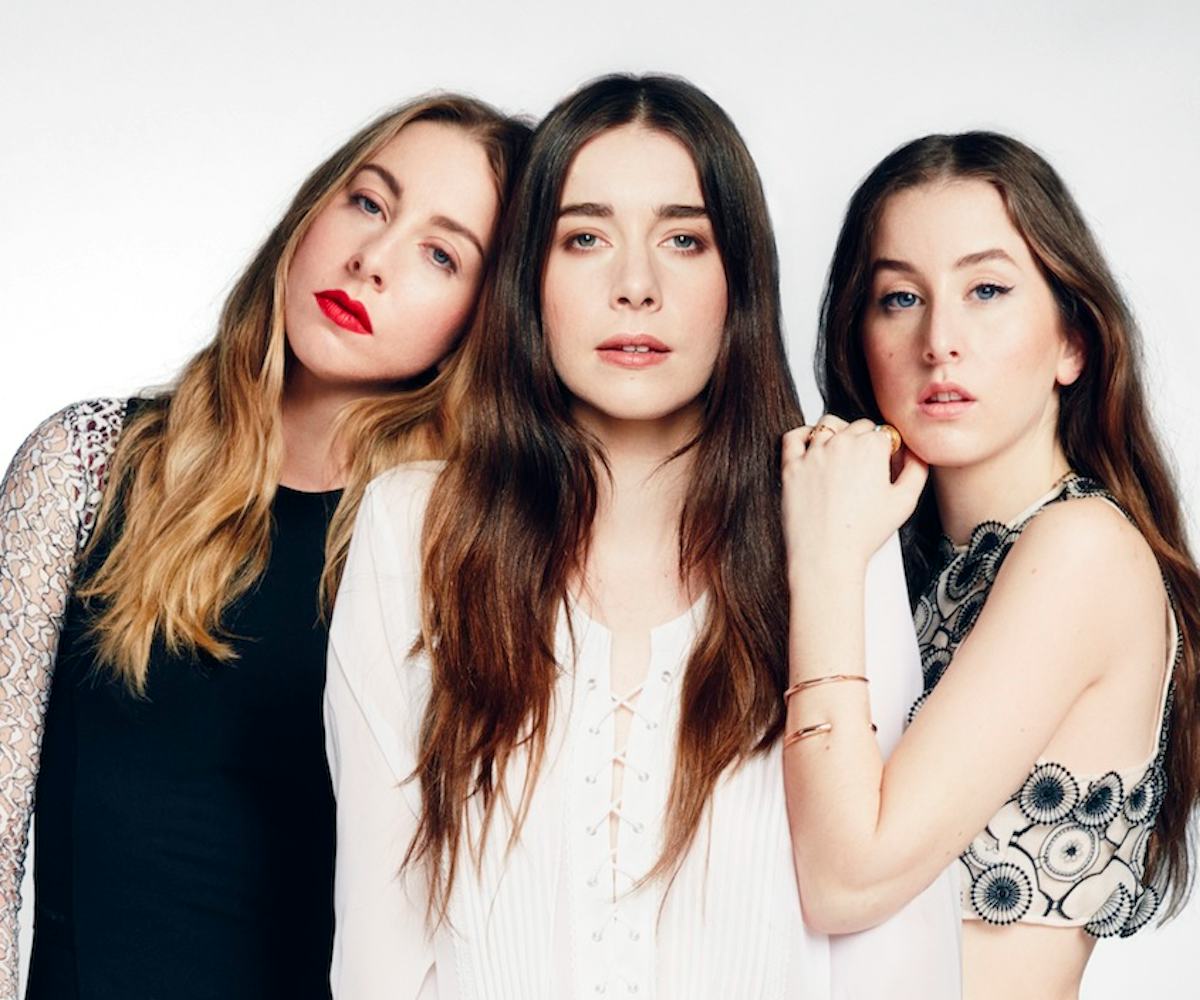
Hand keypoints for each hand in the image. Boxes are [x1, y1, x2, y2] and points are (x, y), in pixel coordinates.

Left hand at [781, 415, 927, 573]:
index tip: (886, 466)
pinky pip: (793, 437)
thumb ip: (917, 468)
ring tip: (842, 456)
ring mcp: (813, 453)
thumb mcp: (906, 501)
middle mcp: (840, 443)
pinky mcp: (791, 466)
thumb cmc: (864, 533)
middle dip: (865, 442)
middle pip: (857, 427)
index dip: (888, 450)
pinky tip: (811, 447)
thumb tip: (913, 451)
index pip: (884, 433)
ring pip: (827, 426)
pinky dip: (803, 435)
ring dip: (837, 434)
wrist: (827, 555)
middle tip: (866, 468)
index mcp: (871, 446)